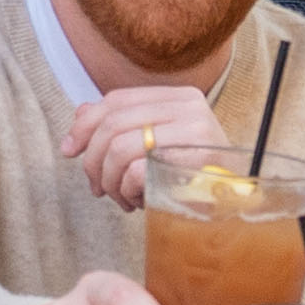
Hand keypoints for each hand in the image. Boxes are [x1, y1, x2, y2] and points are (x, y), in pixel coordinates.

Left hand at [60, 84, 235, 210]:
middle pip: (113, 124)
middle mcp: (190, 106)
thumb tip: (80, 115)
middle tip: (96, 187)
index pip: (116, 99)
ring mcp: (195, 132)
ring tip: (120, 198)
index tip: (69, 150)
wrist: (235, 207)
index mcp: (179, 97)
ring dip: (110, 181)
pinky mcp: (194, 161)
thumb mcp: (156, 145)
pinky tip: (138, 203)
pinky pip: (135, 172)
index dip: (85, 125)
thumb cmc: (193, 177)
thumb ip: (121, 125)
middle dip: (93, 161)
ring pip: (119, 148)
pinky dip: (126, 192)